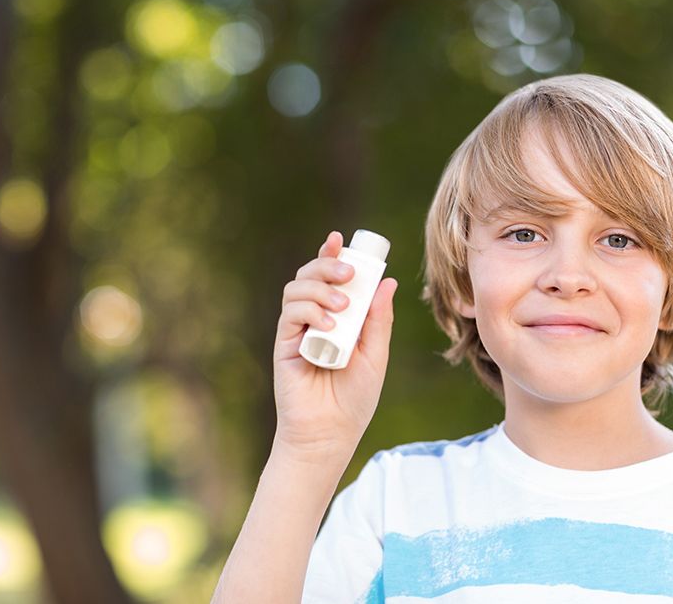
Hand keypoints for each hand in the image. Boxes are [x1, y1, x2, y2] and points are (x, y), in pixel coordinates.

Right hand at [272, 230, 397, 462]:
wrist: (330, 432)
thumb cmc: (354, 398)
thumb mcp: (375, 355)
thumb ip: (378, 319)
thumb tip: (388, 282)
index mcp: (338, 317)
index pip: (331, 278)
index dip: (332, 255)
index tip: (340, 240)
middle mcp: (315, 318)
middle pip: (310, 275)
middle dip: (327, 265)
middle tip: (348, 274)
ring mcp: (297, 330)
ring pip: (297, 289)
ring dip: (320, 289)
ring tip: (342, 307)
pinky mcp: (284, 344)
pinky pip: (290, 315)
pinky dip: (309, 311)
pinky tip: (328, 325)